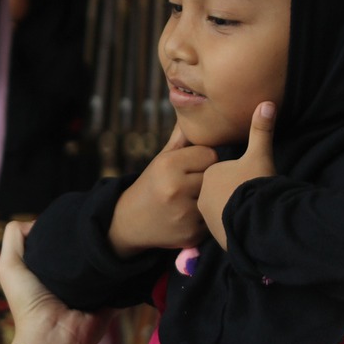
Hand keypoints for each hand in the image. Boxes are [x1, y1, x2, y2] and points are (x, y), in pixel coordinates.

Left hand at [0, 220, 114, 343]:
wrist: (52, 337)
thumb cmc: (28, 303)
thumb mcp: (9, 266)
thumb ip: (14, 238)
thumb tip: (40, 221)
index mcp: (51, 269)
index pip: (63, 239)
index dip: (65, 227)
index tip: (74, 217)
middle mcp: (73, 277)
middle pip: (85, 248)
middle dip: (90, 237)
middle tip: (99, 223)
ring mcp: (94, 289)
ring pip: (106, 262)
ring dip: (110, 251)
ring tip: (116, 234)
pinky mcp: (111, 299)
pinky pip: (123, 281)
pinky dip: (125, 270)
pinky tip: (128, 254)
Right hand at [108, 125, 217, 256]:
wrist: (129, 222)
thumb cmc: (151, 186)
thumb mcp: (161, 160)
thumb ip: (181, 139)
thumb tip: (193, 111)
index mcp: (168, 165)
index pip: (210, 155)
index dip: (203, 161)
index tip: (191, 169)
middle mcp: (175, 188)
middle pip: (214, 176)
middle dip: (207, 180)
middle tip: (192, 186)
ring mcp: (183, 213)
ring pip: (215, 198)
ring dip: (209, 200)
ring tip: (191, 200)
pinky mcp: (190, 233)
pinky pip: (212, 219)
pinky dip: (206, 219)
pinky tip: (190, 217)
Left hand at [198, 101, 276, 248]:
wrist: (258, 222)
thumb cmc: (256, 186)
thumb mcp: (260, 155)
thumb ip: (261, 130)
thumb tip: (267, 102)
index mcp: (209, 175)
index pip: (225, 173)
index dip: (242, 177)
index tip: (251, 182)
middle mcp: (201, 195)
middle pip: (223, 192)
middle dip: (237, 195)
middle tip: (252, 197)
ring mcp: (205, 216)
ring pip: (223, 209)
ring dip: (235, 210)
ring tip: (250, 211)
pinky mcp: (211, 234)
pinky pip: (224, 226)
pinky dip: (234, 225)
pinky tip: (246, 224)